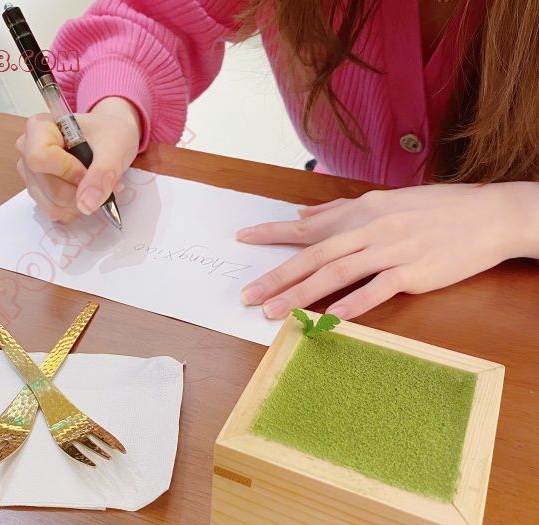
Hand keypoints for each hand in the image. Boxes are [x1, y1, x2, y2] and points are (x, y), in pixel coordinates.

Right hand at [15, 97, 140, 223]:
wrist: (112, 139)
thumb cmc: (111, 134)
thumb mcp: (114, 149)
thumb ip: (101, 174)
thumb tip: (85, 205)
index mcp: (40, 127)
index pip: (40, 158)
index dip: (68, 171)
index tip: (89, 170)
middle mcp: (27, 148)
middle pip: (47, 185)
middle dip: (78, 191)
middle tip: (101, 181)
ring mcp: (31, 172)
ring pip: (49, 203)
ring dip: (79, 203)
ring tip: (95, 186)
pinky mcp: (38, 190)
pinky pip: (52, 211)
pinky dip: (74, 210)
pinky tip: (87, 195)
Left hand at [237, 182, 537, 319]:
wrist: (488, 215)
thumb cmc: (435, 208)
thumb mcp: (385, 200)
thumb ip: (340, 210)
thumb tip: (303, 214)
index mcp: (360, 210)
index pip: (307, 226)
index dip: (272, 233)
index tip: (243, 239)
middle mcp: (370, 228)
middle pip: (314, 255)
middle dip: (277, 276)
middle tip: (249, 296)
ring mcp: (391, 249)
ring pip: (337, 272)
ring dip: (303, 294)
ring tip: (276, 312)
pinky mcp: (413, 271)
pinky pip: (378, 288)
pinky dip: (354, 302)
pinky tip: (332, 317)